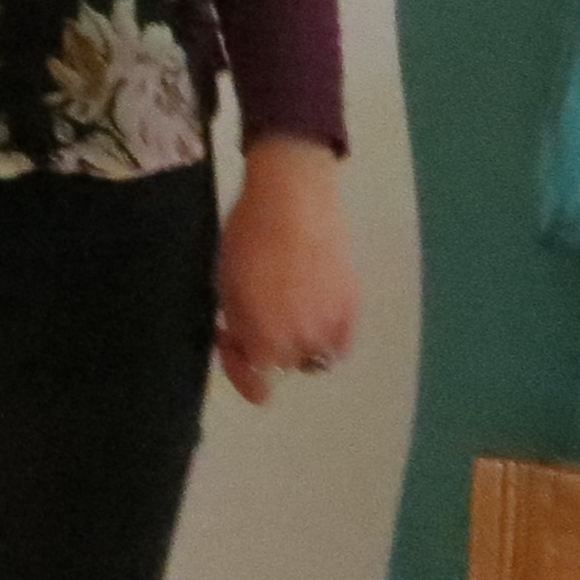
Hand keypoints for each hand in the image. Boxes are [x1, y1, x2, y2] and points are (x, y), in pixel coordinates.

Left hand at [214, 135, 356, 404]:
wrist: (292, 197)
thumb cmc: (247, 235)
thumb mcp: (226, 283)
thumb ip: (237, 325)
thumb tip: (244, 347)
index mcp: (265, 337)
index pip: (256, 381)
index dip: (240, 371)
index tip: (232, 348)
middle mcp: (302, 341)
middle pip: (283, 364)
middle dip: (267, 345)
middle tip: (256, 314)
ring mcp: (331, 325)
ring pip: (315, 355)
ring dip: (299, 341)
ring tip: (288, 308)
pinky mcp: (353, 306)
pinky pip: (340, 342)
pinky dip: (328, 335)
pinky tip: (315, 312)